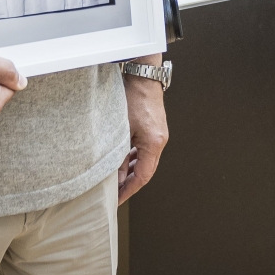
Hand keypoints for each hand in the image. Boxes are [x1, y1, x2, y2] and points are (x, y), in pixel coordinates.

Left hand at [116, 68, 168, 203]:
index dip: (128, 190)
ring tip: (115, 179)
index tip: (116, 199)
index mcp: (154, 144)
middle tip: (114, 193)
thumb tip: (114, 178)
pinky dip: (133, 158)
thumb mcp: (120, 130)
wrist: (143, 75)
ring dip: (131, 170)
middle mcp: (160, 141)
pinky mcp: (154, 129)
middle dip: (129, 183)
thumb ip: (117, 156)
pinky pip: (144, 150)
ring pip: (145, 160)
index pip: (142, 176)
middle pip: (145, 170)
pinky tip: (122, 160)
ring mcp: (158, 135)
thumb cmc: (133, 98)